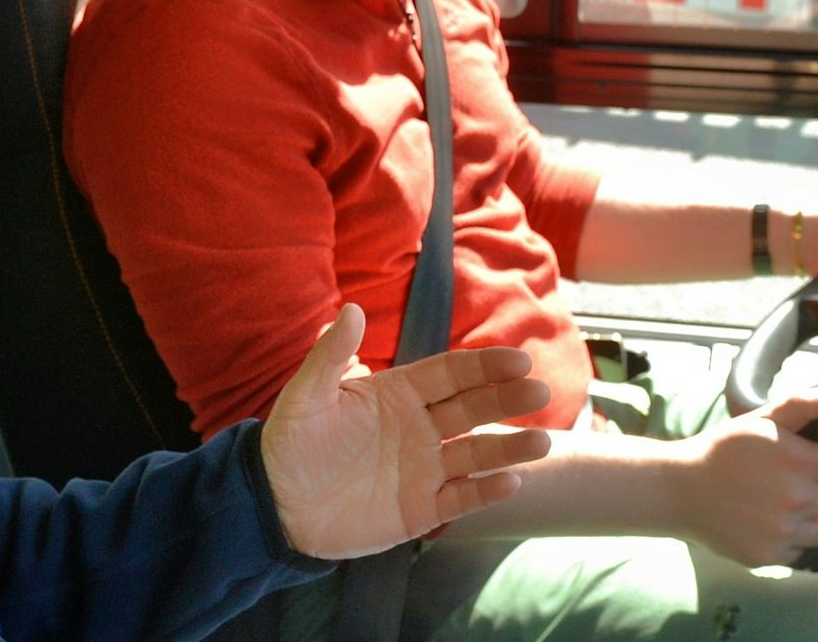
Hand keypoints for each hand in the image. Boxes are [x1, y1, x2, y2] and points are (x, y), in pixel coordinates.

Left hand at [261, 304, 551, 559]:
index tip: (518, 359)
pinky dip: (486, 492)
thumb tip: (350, 308)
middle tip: (538, 391)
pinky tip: (510, 483)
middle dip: (506, 399)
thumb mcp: (306, 396)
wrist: (276, 504)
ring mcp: (424, 469)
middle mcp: (419, 428)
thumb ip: (330, 356)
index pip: (451, 374)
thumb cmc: (291, 443)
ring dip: (509, 447)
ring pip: (476, 453)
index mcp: (398, 394)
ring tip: (541, 442)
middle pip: (473, 408)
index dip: (484, 366)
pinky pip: (461, 498)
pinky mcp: (420, 509)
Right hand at [670, 383, 817, 565]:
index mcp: (800, 461)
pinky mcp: (769, 555)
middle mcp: (797, 499)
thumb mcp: (762, 419)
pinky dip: (786, 538)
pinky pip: (798, 550)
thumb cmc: (722, 450)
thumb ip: (806, 404)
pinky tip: (762, 519)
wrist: (677, 488)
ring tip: (780, 502)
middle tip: (809, 484)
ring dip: (811, 519)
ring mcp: (783, 531)